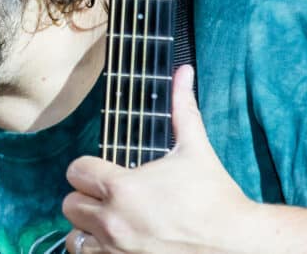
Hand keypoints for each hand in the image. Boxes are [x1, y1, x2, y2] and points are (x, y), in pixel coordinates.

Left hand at [62, 65, 254, 252]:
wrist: (236, 243)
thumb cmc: (216, 196)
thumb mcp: (195, 149)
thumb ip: (182, 108)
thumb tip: (184, 71)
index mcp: (122, 188)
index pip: (76, 171)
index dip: (88, 168)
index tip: (102, 171)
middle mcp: (112, 220)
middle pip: (69, 204)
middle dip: (85, 197)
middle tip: (106, 197)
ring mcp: (115, 249)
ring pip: (75, 236)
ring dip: (87, 228)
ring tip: (108, 221)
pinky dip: (96, 250)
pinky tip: (115, 242)